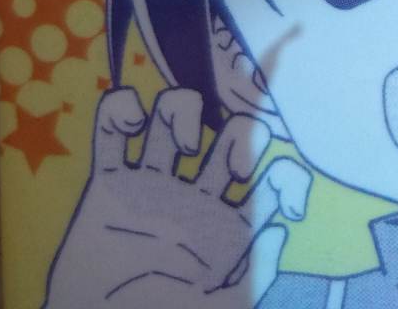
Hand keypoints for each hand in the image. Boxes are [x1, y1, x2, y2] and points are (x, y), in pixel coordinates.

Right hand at [45, 87, 311, 308]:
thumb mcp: (226, 302)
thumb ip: (256, 265)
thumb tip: (281, 226)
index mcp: (225, 224)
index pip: (269, 177)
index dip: (287, 178)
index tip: (289, 203)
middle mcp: (192, 194)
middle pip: (226, 131)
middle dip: (239, 130)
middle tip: (232, 167)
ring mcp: (149, 183)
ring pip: (171, 113)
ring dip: (182, 108)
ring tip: (183, 145)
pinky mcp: (108, 182)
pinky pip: (111, 127)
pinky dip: (119, 108)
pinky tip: (131, 122)